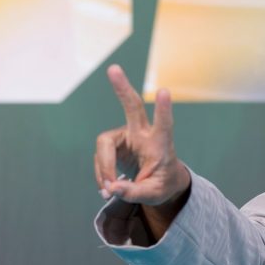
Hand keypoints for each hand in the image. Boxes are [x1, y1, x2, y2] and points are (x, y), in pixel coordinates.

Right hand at [94, 64, 188, 205]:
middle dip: (122, 89)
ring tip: (107, 191)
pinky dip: (101, 175)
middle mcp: (142, 135)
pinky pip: (100, 158)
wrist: (160, 182)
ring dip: (103, 169)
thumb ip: (135, 193)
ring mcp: (126, 136)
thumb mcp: (154, 195)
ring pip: (104, 145)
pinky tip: (108, 187)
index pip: (164, 125)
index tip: (165, 91)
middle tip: (113, 69)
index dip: (163, 109)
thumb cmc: (162, 185)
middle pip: (132, 107)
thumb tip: (113, 187)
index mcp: (160, 144)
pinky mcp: (113, 143)